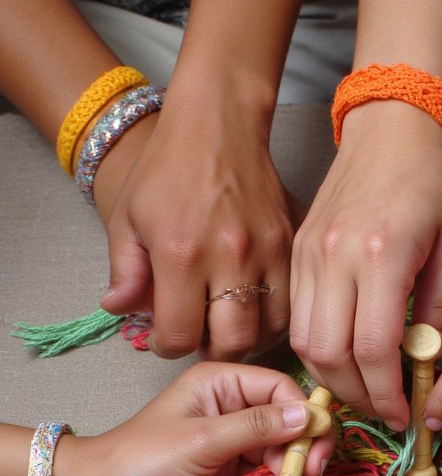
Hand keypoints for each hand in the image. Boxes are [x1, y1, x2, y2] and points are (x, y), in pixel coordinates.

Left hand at [55, 361, 335, 475]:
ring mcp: (232, 447)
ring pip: (281, 460)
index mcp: (223, 385)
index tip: (312, 454)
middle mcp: (232, 411)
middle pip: (290, 427)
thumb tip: (307, 415)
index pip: (284, 392)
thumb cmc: (141, 461)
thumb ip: (257, 427)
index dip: (306, 420)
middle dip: (297, 456)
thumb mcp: (202, 440)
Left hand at [95, 84, 301, 359]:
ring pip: (268, 329)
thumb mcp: (127, 217)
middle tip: (199, 338)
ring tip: (227, 326)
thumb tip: (119, 310)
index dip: (167, 347)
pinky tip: (254, 310)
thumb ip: (124, 271)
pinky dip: (273, 318)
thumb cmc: (167, 167)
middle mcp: (228, 257)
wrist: (219, 123)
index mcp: (181, 254)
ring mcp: (266, 251)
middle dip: (211, 352)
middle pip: (231, 344)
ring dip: (246, 339)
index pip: (180, 336)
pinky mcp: (289, 244)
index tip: (165, 338)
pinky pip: (289, 304)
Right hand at [290, 101, 441, 429]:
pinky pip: (297, 319)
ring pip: (305, 342)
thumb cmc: (429, 185)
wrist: (388, 130)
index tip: (405, 415)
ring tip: (366, 392)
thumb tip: (427, 366)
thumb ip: (440, 310)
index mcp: (381, 254)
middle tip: (385, 412)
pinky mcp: (296, 254)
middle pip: (329, 354)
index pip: (372, 348)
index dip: (386, 393)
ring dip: (334, 379)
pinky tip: (345, 360)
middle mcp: (335, 257)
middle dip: (357, 396)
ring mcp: (308, 255)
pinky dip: (318, 351)